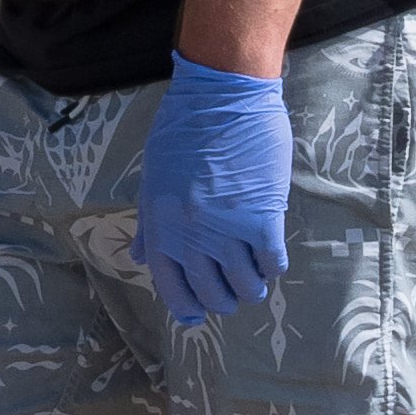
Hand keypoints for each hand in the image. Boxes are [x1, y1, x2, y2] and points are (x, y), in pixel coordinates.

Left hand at [135, 55, 292, 330]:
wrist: (222, 96)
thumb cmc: (184, 130)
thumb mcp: (154, 177)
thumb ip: (151, 224)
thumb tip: (142, 259)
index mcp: (161, 225)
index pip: (171, 286)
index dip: (187, 308)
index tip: (198, 317)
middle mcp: (191, 235)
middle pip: (211, 293)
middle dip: (224, 300)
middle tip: (235, 293)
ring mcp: (227, 229)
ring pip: (246, 285)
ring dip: (253, 288)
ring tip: (257, 279)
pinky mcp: (263, 218)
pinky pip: (272, 262)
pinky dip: (273, 266)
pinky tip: (272, 258)